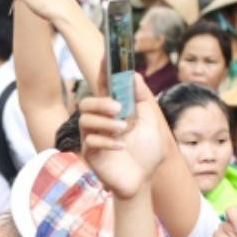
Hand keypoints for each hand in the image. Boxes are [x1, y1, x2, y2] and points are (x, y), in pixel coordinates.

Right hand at [79, 74, 165, 199]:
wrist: (143, 180)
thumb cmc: (147, 152)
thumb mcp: (151, 123)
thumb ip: (143, 101)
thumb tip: (134, 75)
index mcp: (114, 111)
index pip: (105, 87)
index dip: (104, 71)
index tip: (107, 55)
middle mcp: (100, 121)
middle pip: (86, 102)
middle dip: (100, 102)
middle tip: (118, 107)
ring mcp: (93, 137)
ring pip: (85, 120)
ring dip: (105, 122)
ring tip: (123, 129)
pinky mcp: (91, 154)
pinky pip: (89, 141)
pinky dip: (106, 142)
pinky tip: (120, 147)